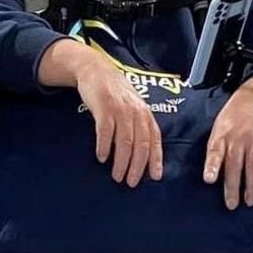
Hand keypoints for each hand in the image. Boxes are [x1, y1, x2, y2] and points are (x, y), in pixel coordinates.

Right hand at [71, 50, 163, 187]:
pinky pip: (105, 131)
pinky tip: (102, 158)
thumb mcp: (133, 107)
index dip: (156, 159)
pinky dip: (104, 146)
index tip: (155, 177)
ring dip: (121, 161)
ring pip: (124, 142)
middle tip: (131, 182)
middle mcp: (136, 112)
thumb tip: (142, 153)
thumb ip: (139, 125)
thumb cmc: (116, 93)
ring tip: (117, 176)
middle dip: (137, 166)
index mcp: (145, 114)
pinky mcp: (104, 107)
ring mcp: (120, 110)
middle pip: (140, 144)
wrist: (96, 70)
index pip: (154, 140)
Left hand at [204, 73, 252, 208]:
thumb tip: (215, 171)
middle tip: (232, 203)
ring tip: (250, 200)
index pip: (215, 151)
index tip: (209, 179)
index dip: (212, 166)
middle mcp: (239, 137)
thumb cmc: (237, 111)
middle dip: (233, 187)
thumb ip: (218, 145)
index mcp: (223, 133)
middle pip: (236, 166)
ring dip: (252, 186)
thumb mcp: (221, 124)